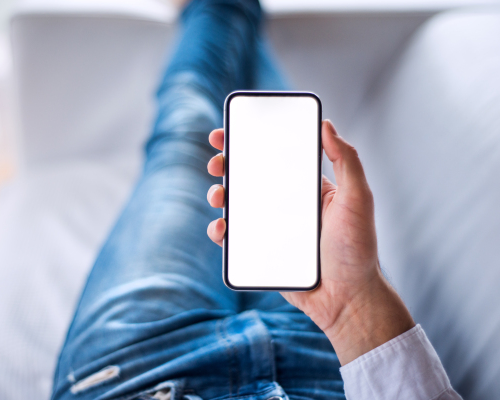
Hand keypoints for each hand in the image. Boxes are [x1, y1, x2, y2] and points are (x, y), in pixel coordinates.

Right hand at [206, 120, 414, 364]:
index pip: (274, 156)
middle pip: (248, 178)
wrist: (346, 299)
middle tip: (217, 161)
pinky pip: (233, 238)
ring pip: (235, 206)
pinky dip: (220, 231)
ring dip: (219, 195)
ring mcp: (270, 228)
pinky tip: (221, 228)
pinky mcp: (259, 252)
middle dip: (226, 165)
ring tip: (218, 196)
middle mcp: (285, 204)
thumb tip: (326, 125)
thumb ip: (347, 161)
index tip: (231, 130)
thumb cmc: (357, 250)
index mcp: (305, 187)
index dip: (250, 140)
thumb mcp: (358, 199)